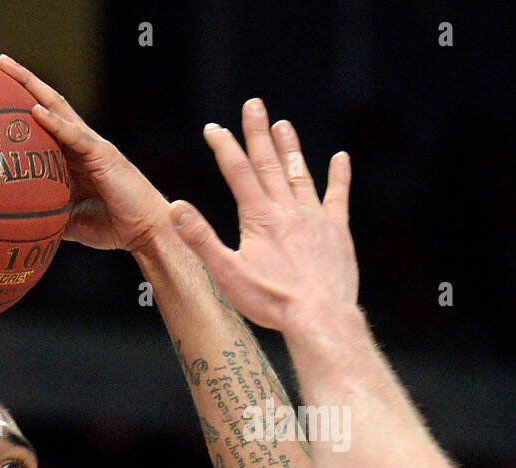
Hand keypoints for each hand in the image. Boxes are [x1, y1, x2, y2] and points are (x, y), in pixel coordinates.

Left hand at [0, 53, 171, 252]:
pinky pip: (75, 135)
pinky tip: (34, 110)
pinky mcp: (104, 155)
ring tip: (2, 65)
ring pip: (58, 108)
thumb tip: (22, 223)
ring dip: (30, 85)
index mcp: (74, 156)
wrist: (147, 233)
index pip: (41, 121)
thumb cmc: (115, 226)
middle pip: (46, 103)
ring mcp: (93, 146)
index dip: (16, 103)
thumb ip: (50, 214)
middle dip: (18, 79)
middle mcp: (82, 144)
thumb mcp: (72, 220)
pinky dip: (55, 122)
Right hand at [168, 99, 356, 333]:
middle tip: (254, 104)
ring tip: (284, 124)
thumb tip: (174, 208)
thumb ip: (201, 238)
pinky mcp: (338, 232)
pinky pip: (338, 197)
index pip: (238, 172)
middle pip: (269, 163)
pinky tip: (341, 158)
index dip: (224, 147)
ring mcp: (315, 219)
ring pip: (300, 174)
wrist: (320, 316)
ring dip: (290, 148)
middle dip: (258, 133)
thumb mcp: (226, 273)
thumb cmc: (272, 300)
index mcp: (259, 217)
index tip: (213, 127)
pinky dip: (339, 177)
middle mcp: (287, 210)